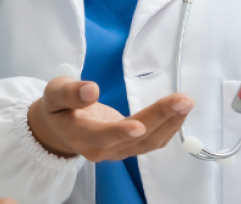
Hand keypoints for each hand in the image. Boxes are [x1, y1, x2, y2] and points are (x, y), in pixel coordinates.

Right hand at [27, 77, 192, 160]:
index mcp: (80, 135)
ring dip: (170, 122)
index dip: (120, 132)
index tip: (138, 125)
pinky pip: (152, 140)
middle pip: (135, 138)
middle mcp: (102, 149)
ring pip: (149, 142)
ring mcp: (118, 150)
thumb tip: (91, 90)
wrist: (60, 127)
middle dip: (160, 118)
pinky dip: (169, 126)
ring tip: (186, 102)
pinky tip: (180, 111)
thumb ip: (70, 92)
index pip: (102, 136)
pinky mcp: (130, 146)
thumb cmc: (57, 106)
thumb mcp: (54, 93)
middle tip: (182, 100)